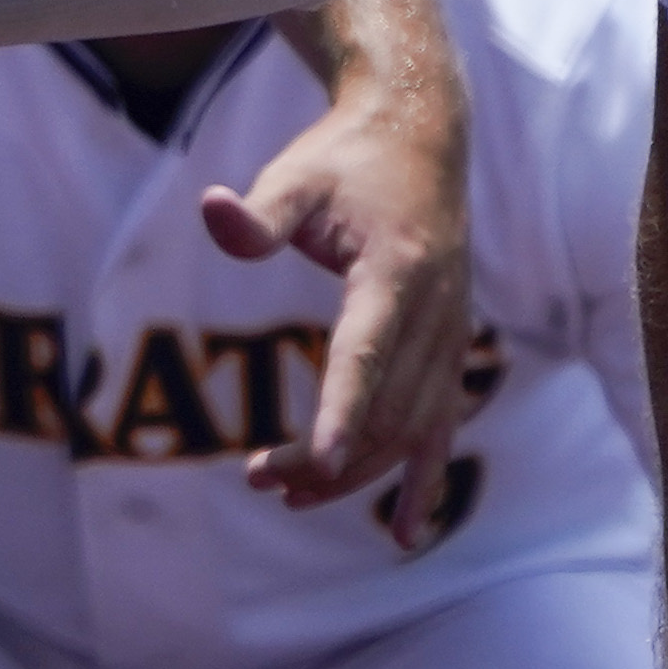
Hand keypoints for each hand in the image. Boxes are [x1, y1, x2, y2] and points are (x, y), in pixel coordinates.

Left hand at [205, 63, 470, 526]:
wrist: (421, 135)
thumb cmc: (346, 158)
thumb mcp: (296, 176)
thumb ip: (258, 212)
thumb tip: (212, 211)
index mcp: (397, 269)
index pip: (367, 353)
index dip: (344, 410)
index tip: (320, 462)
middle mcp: (436, 309)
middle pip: (385, 405)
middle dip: (326, 457)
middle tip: (258, 480)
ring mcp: (453, 332)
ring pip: (412, 427)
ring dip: (359, 473)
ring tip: (288, 496)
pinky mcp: (454, 346)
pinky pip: (444, 424)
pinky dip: (425, 478)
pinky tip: (406, 533)